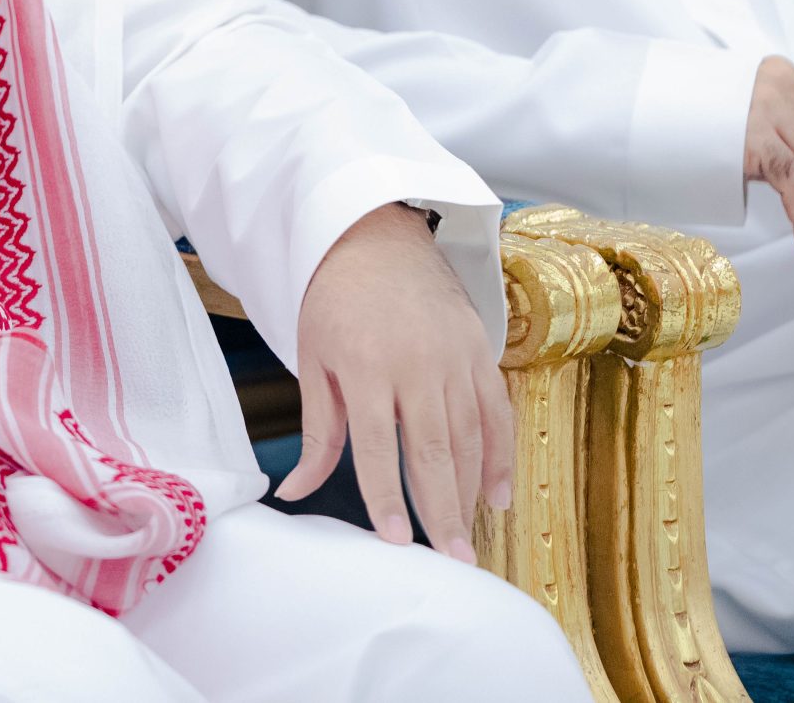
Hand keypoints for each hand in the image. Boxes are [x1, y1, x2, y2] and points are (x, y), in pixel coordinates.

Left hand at [276, 203, 509, 564]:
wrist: (376, 233)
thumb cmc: (334, 300)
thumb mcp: (314, 359)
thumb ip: (317, 432)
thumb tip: (294, 490)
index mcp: (367, 365)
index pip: (379, 445)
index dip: (387, 495)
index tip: (396, 540)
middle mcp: (417, 362)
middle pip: (434, 449)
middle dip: (442, 509)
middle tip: (453, 560)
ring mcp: (455, 355)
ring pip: (470, 436)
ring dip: (471, 491)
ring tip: (468, 539)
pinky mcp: (481, 349)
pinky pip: (496, 411)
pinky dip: (499, 454)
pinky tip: (496, 494)